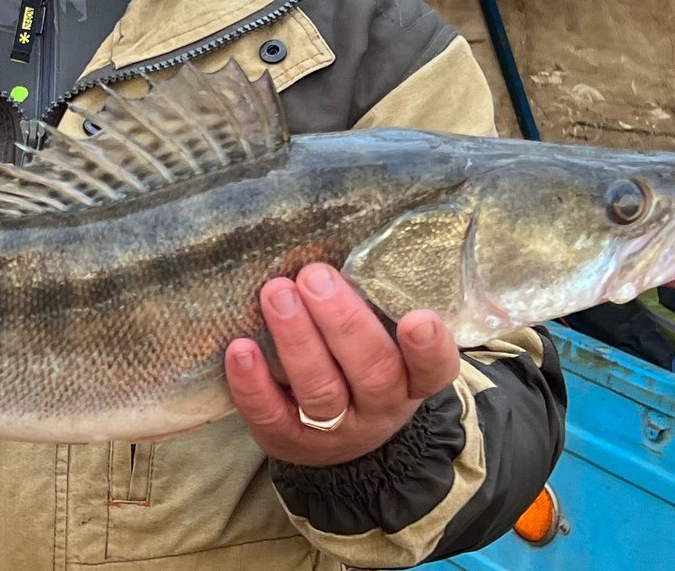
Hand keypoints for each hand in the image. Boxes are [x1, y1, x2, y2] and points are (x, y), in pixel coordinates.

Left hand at [226, 264, 459, 467]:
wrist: (333, 437)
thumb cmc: (356, 365)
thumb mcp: (380, 340)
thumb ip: (370, 302)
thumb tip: (333, 234)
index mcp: (411, 380)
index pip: (434, 369)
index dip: (428, 348)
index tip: (419, 318)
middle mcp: (380, 408)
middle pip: (372, 372)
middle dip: (341, 322)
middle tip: (313, 277)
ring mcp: (335, 431)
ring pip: (322, 392)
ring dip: (297, 341)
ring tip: (276, 294)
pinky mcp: (288, 440)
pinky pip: (271, 416)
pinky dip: (254, 383)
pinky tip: (240, 348)